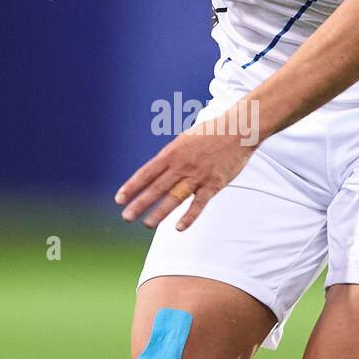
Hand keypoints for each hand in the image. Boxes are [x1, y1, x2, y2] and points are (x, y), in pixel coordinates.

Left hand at [114, 108, 257, 230]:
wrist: (239, 130)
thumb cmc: (210, 133)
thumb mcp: (185, 140)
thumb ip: (170, 156)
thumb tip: (156, 170)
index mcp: (172, 153)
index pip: (147, 173)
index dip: (132, 186)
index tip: (119, 199)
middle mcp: (182, 165)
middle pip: (157, 187)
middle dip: (140, 203)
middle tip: (126, 217)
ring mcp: (198, 175)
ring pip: (175, 197)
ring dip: (160, 213)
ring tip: (146, 225)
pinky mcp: (215, 183)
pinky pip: (199, 203)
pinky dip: (189, 216)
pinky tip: (178, 228)